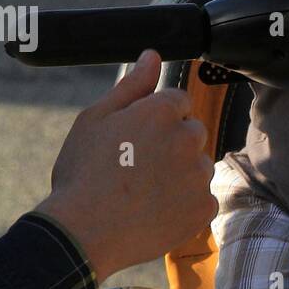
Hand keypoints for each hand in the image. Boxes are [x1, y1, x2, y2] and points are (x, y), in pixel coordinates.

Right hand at [35, 49, 217, 281]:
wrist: (84, 232)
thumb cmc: (83, 174)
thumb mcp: (95, 120)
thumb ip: (131, 86)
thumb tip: (151, 56)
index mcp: (161, 112)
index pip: (179, 101)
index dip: (157, 119)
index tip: (137, 139)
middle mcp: (187, 139)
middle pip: (193, 132)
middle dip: (173, 144)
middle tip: (138, 166)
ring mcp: (199, 175)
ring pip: (199, 166)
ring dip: (181, 174)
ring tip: (144, 191)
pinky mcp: (204, 208)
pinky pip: (203, 199)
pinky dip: (185, 205)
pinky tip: (156, 210)